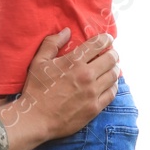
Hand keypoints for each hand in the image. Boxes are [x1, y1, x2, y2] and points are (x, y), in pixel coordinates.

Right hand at [0, 29, 119, 149]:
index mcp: (74, 62)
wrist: (36, 119)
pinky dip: (113, 85)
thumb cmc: (35, 89)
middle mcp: (87, 75)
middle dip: (112, 53)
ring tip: (112, 67)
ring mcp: (92, 93)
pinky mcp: (95, 108)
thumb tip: (67, 31)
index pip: (98, 44)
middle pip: (111, 58)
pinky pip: (112, 93)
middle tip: (111, 53)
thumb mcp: (38, 62)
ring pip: (114, 75)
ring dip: (115, 68)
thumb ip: (52, 43)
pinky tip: (110, 83)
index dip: (106, 39)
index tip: (107, 39)